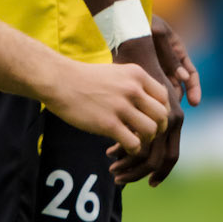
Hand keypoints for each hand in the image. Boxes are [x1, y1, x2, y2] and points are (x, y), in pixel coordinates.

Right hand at [42, 56, 168, 152]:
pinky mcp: (108, 124)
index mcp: (136, 75)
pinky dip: (132, 149)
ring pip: (150, 130)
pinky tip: (121, 147)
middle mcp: (132, 89)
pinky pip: (133, 143)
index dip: (161, 111)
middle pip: (161, 115)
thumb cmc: (83, 78)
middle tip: (147, 134)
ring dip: (145, 140)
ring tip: (134, 141)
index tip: (150, 119)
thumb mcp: (114, 72)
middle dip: (158, 128)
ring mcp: (120, 107)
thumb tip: (146, 99)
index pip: (164, 97)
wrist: (58, 80)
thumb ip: (133, 83)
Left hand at [150, 13, 200, 106]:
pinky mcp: (141, 74)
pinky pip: (148, 89)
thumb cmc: (143, 19)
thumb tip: (183, 77)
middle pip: (177, 88)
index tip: (195, 102)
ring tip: (157, 113)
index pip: (192, 75)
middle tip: (171, 113)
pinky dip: (148, 98)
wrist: (122, 18)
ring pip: (163, 91)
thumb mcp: (159, 33)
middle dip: (176, 101)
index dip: (195, 89)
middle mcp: (169, 63)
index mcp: (178, 53)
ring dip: (162, 102)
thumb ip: (170, 55)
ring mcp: (156, 68)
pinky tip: (143, 104)